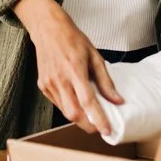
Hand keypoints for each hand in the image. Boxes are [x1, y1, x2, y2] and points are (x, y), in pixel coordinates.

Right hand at [14, 0, 123, 134]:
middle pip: (74, 113)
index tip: (107, 131)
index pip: (88, 102)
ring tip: (90, 115)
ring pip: (65, 111)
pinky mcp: (43, 86)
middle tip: (100, 127)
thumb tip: (117, 100)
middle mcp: (60, 79)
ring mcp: (49, 83)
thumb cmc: (73, 40)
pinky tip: (76, 101)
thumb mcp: (95, 56)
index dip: (98, 119)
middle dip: (88, 125)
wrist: (48, 29)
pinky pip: (58, 103)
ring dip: (79, 117)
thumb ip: (105, 81)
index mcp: (75, 70)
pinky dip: (69, 107)